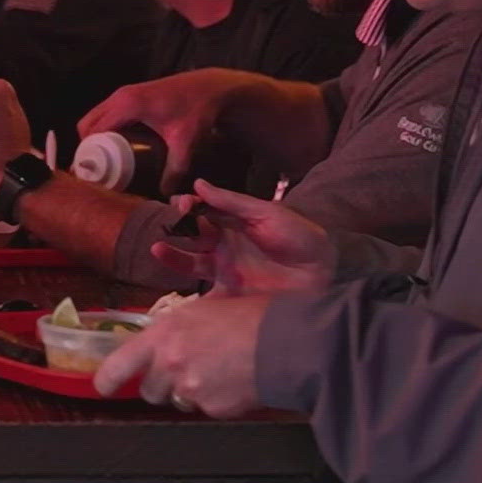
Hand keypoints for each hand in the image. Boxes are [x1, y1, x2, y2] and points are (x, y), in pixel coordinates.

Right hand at [78, 69, 251, 194]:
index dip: (87, 152)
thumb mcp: (185, 143)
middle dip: (88, 147)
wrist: (210, 86)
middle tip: (97, 169)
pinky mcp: (130, 94)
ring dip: (95, 137)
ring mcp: (124, 93)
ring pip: (95, 116)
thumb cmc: (197, 110)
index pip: (93, 130)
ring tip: (105, 160)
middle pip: (88, 123)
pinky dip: (104, 128)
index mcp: (127, 105)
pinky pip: (106, 112)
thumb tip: (165, 193)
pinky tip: (116, 145)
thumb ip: (175, 169)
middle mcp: (120, 96)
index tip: (89, 172)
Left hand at [95, 293, 268, 415]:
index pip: (119, 365)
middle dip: (160, 385)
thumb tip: (162, 344)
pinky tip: (233, 382)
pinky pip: (206, 409)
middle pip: (148, 391)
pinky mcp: (214, 409)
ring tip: (214, 372)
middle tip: (181, 371)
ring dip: (188, 392)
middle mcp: (170, 365)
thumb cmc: (246, 316)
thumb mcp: (200, 310)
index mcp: (162, 336)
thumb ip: (174, 331)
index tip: (103, 387)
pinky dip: (215, 400)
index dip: (107, 380)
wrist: (284, 341)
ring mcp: (191, 390)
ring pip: (177, 401)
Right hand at [149, 179, 334, 294]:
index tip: (182, 205)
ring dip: (172, 256)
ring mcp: (225, 271)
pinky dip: (189, 299)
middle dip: (176, 229)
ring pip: (190, 263)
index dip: (187, 207)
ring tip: (157, 249)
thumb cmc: (298, 236)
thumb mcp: (266, 213)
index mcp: (231, 225)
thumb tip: (198, 183)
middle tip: (169, 225)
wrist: (323, 271)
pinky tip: (176, 287)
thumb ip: (232, 202)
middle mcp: (223, 247)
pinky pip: (205, 299)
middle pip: (190, 237)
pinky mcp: (231, 295)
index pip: (201, 212)